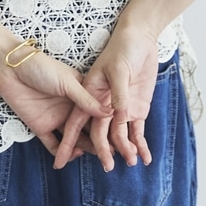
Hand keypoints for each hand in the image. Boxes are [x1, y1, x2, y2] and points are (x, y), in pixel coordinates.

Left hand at [0, 49, 111, 159]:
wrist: (11, 69)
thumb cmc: (42, 67)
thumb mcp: (68, 82)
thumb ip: (86, 100)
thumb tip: (111, 112)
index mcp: (80, 93)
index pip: (97, 112)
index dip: (108, 124)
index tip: (120, 136)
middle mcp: (70, 108)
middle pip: (87, 128)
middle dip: (100, 141)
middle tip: (112, 153)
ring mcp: (56, 118)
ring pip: (73, 139)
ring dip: (84, 148)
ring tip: (96, 156)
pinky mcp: (40, 127)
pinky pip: (53, 144)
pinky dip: (63, 153)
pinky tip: (73, 155)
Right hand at [53, 22, 159, 170]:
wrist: (140, 37)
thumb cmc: (122, 48)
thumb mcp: (117, 69)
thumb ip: (117, 94)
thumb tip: (118, 118)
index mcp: (90, 93)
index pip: (76, 122)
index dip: (68, 142)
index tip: (60, 161)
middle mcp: (102, 104)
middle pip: (98, 133)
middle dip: (100, 151)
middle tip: (106, 168)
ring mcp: (119, 108)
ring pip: (118, 135)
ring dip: (124, 149)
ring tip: (131, 162)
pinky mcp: (136, 108)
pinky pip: (136, 131)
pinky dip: (140, 144)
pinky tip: (145, 157)